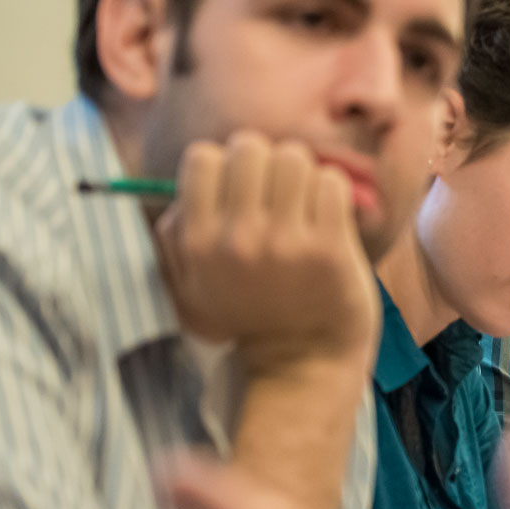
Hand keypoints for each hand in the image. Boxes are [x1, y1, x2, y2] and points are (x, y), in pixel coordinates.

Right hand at [153, 132, 378, 378]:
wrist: (301, 362)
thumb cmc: (246, 316)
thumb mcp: (189, 285)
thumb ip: (176, 233)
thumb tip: (190, 181)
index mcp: (198, 242)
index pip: (203, 157)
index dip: (225, 164)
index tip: (241, 189)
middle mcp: (238, 238)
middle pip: (251, 147)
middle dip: (267, 162)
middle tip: (278, 193)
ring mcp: (286, 242)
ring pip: (295, 158)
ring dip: (303, 175)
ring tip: (304, 205)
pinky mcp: (330, 247)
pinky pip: (332, 183)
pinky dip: (333, 192)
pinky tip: (329, 217)